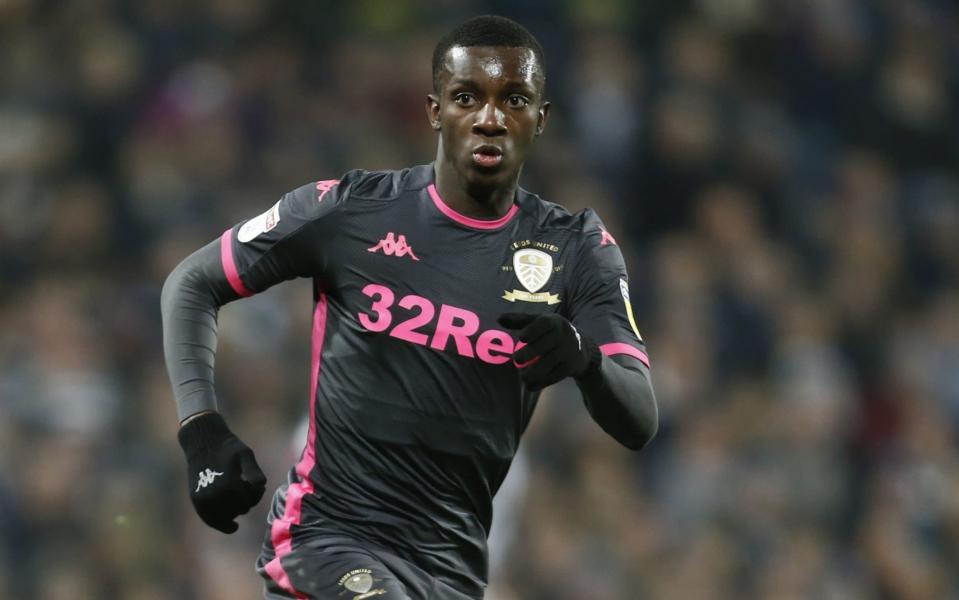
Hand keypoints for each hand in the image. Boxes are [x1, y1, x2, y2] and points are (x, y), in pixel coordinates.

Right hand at [177, 412, 266, 532]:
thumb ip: (254, 472)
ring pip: (227, 517)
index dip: (255, 494)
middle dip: (246, 501)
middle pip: (240, 509)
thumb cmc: (228, 448)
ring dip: (235, 510)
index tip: (253, 485)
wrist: (203, 443)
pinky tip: (232, 526)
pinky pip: (210, 520)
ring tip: (235, 495)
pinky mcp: (196, 501)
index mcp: (229, 484)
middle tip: (245, 488)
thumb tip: (260, 487)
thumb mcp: (246, 454)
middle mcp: (215, 495)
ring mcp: (204, 500)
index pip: (250, 501)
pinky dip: (221, 524)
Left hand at [498, 312, 600, 390]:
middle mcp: (563, 335)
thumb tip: (499, 318)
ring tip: (522, 376)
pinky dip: (541, 382)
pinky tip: (529, 386)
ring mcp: (568, 351)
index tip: (522, 338)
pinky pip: (555, 376)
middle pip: (545, 345)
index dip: (533, 331)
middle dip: (530, 353)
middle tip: (516, 360)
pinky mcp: (570, 367)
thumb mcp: (540, 323)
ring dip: (534, 372)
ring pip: (549, 363)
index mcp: (554, 322)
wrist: (582, 348)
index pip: (544, 324)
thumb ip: (519, 320)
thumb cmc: (552, 333)